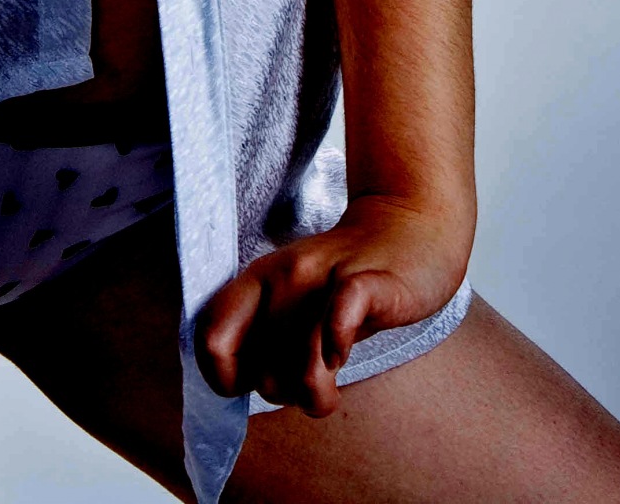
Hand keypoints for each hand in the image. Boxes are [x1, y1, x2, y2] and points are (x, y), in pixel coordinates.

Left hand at [194, 195, 471, 418]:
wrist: (408, 227)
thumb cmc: (344, 278)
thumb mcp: (293, 299)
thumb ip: (263, 335)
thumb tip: (236, 384)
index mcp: (257, 281)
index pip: (211, 339)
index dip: (225, 378)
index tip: (251, 382)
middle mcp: (283, 277)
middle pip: (262, 371)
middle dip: (284, 393)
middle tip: (304, 378)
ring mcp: (325, 276)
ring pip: (300, 362)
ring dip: (316, 391)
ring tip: (329, 383)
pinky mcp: (368, 282)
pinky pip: (340, 316)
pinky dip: (338, 343)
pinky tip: (342, 353)